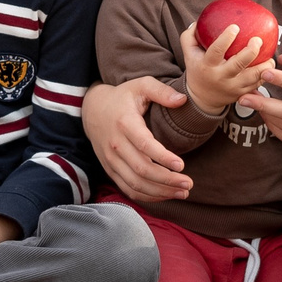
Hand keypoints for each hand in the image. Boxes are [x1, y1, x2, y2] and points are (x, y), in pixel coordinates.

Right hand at [84, 78, 194, 202]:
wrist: (92, 109)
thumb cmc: (123, 97)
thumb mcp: (141, 85)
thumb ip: (162, 91)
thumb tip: (183, 100)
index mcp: (125, 123)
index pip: (144, 145)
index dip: (163, 157)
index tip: (182, 165)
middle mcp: (115, 145)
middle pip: (142, 169)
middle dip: (167, 180)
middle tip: (189, 184)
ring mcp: (111, 160)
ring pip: (135, 184)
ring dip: (160, 192)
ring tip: (183, 192)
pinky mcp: (110, 170)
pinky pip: (128, 188)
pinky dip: (147, 196)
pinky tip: (165, 195)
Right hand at [179, 19, 278, 113]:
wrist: (202, 98)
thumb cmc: (198, 70)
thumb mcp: (189, 54)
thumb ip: (190, 36)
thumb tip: (198, 21)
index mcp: (207, 65)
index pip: (217, 50)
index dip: (226, 38)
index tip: (235, 27)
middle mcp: (220, 77)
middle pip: (239, 64)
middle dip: (251, 51)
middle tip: (258, 39)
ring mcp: (232, 87)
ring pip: (253, 77)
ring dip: (264, 66)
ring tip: (269, 56)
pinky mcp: (242, 93)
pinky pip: (257, 84)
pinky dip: (265, 74)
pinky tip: (268, 65)